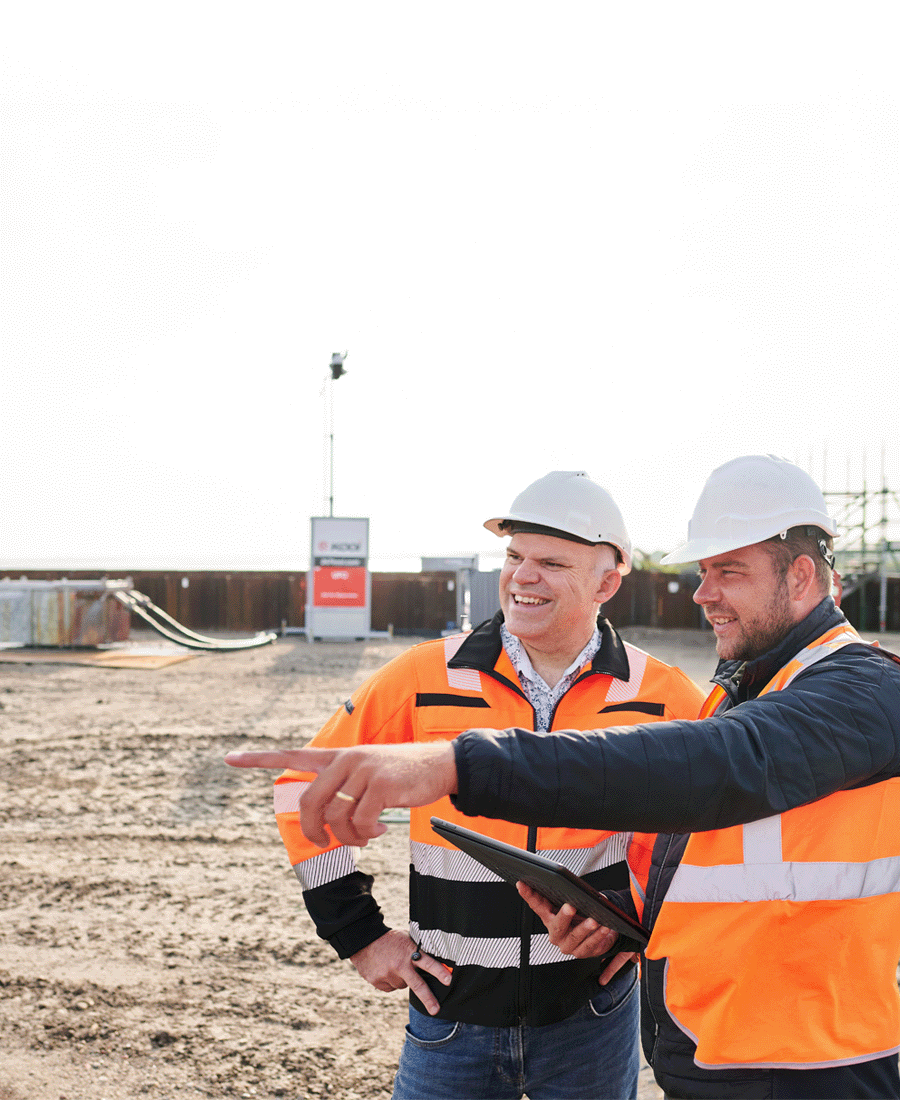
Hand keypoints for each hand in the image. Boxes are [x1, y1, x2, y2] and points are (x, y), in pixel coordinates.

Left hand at [224, 742, 457, 846]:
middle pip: (309, 801)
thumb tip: (329, 826)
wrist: (441, 765)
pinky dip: (367, 834)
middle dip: (313, 830)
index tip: (230, 758)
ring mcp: (364, 771)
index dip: (259, 759)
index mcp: (339, 757)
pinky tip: (380, 830)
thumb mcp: (368, 776)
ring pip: (335, 816)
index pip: (293, 754)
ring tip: (366, 836)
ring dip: (349, 836)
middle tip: (324, 843)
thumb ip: (345, 791)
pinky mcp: (381, 786)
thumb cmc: (403, 776)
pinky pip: (361, 822)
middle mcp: (347, 759)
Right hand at [350, 930, 450, 1015]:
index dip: (439, 971)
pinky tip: (385, 969)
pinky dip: (390, 981)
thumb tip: (433, 963)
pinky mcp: (378, 981)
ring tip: (394, 965)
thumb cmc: (390, 938)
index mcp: (409, 952)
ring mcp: (388, 974)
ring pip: (402, 985)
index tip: (448, 980)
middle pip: (417, 985)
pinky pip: (390, 987)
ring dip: (402, 979)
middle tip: (436, 1010)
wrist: (363, 940)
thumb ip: (417, 951)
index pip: (427, 963)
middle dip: (428, 999)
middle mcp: (399, 965)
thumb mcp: (406, 939)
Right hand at [517, 882, 638, 984]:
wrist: (597, 934)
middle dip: (564, 916)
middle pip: (557, 926)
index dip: (528, 894)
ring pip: (575, 937)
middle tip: (570, 907)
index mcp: (549, 918)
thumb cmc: (582, 915)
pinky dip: (598, 936)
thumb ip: (568, 893)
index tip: (522, 883)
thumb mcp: (573, 902)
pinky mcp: (581, 953)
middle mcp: (555, 934)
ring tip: (594, 920)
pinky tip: (605, 927)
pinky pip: (590, 945)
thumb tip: (569, 882)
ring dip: (585, 928)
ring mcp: (567, 945)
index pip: (536, 905)